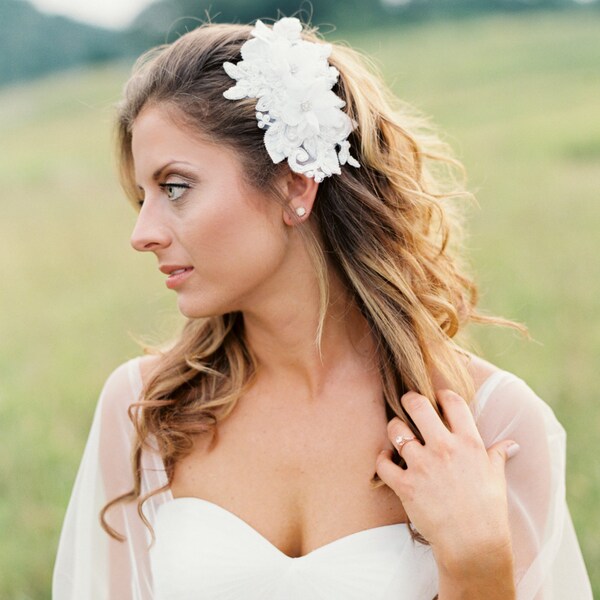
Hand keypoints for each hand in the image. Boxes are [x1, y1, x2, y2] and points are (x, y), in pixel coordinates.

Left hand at [375, 389, 518, 575]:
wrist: (473, 544)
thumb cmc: (489, 511)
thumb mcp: (496, 477)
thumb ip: (498, 455)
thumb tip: (511, 444)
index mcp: (469, 442)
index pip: (452, 402)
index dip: (441, 395)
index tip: (436, 398)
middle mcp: (444, 448)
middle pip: (417, 405)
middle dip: (409, 400)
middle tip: (407, 403)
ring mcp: (423, 465)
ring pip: (396, 430)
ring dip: (394, 429)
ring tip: (397, 433)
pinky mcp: (406, 485)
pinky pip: (383, 463)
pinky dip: (382, 459)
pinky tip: (387, 459)